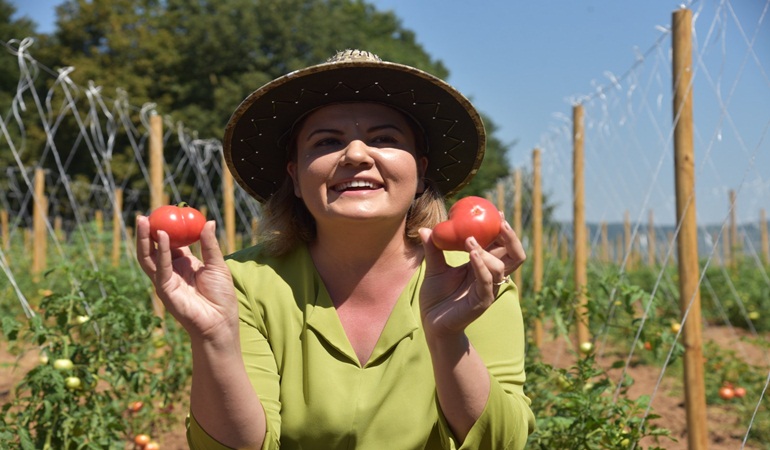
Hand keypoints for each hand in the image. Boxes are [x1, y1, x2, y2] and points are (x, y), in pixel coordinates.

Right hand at [135, 216, 238, 343]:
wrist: (221, 321)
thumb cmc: (221, 295)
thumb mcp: (217, 265)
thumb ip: (210, 244)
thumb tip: (208, 221)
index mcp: (183, 264)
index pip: (169, 244)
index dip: (164, 229)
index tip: (162, 213)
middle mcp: (171, 272)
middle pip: (154, 249)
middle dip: (146, 233)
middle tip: (144, 215)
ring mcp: (166, 281)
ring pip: (149, 258)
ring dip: (145, 239)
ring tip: (143, 221)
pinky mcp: (166, 290)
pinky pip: (161, 268)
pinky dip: (162, 252)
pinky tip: (163, 237)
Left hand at [418, 217, 525, 336]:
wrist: (432, 322)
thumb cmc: (436, 296)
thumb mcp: (433, 268)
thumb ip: (433, 249)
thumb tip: (425, 229)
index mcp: (483, 266)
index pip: (501, 245)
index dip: (503, 229)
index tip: (496, 211)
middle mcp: (490, 276)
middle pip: (514, 255)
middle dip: (510, 237)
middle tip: (499, 221)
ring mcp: (488, 289)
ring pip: (501, 267)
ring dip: (487, 251)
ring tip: (469, 240)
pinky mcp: (482, 301)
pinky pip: (487, 282)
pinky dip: (481, 266)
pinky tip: (472, 253)